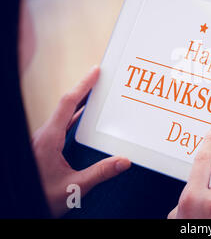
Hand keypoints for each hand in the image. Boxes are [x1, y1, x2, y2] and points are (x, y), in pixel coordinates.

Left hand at [32, 66, 130, 216]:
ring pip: (63, 114)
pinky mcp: (45, 146)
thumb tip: (123, 161)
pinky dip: (76, 116)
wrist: (20, 205)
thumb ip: (100, 173)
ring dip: (80, 102)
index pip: (68, 104)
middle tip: (100, 77)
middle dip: (84, 89)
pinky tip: (86, 118)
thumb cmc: (40, 196)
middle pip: (66, 104)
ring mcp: (44, 140)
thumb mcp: (73, 188)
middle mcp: (44, 135)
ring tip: (96, 93)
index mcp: (48, 139)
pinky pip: (62, 124)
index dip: (83, 86)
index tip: (95, 72)